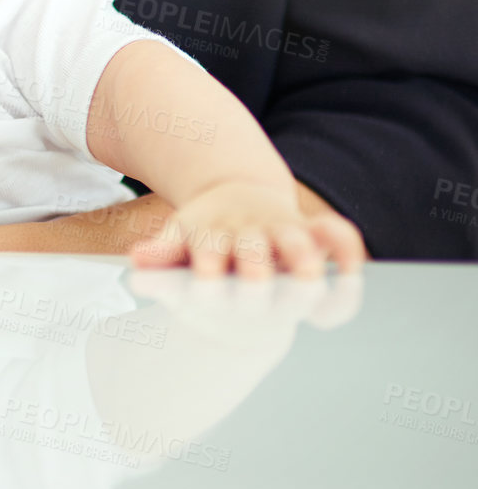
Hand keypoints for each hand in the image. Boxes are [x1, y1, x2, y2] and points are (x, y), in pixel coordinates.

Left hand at [130, 179, 365, 277]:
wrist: (233, 205)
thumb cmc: (202, 241)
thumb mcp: (178, 243)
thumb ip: (162, 255)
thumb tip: (136, 261)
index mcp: (211, 238)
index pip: (209, 251)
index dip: (208, 268)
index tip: (206, 282)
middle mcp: (250, 235)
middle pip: (256, 251)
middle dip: (256, 268)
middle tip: (255, 283)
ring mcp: (282, 232)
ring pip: (299, 241)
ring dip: (303, 255)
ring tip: (309, 277)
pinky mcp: (313, 234)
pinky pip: (340, 236)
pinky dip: (348, 248)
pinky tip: (351, 274)